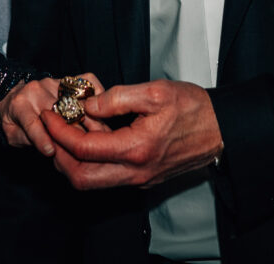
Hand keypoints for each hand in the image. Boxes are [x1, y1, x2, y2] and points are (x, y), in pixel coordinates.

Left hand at [0, 74, 108, 156]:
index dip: (41, 138)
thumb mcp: (10, 134)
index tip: (51, 151)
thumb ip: (26, 140)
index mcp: (20, 105)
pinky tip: (103, 108)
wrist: (11, 93)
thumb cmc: (13, 118)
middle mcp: (37, 91)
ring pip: (77, 102)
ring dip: (91, 119)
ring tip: (102, 136)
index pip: (31, 123)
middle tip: (87, 150)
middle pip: (59, 113)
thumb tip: (48, 147)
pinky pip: (86, 81)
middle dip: (73, 132)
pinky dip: (96, 93)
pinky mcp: (66, 80)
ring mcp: (53, 83)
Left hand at [42, 79, 222, 189]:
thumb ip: (116, 98)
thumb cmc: (194, 108)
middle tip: (50, 128)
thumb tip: (87, 107)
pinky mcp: (144, 178)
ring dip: (72, 160)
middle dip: (58, 155)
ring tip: (66, 131)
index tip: (49, 114)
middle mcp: (136, 172)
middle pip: (81, 178)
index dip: (59, 132)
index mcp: (137, 149)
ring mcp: (140, 179)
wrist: (223, 130)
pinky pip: (108, 178)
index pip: (83, 149)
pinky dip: (90, 162)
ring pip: (93, 182)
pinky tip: (89, 137)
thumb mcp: (155, 92)